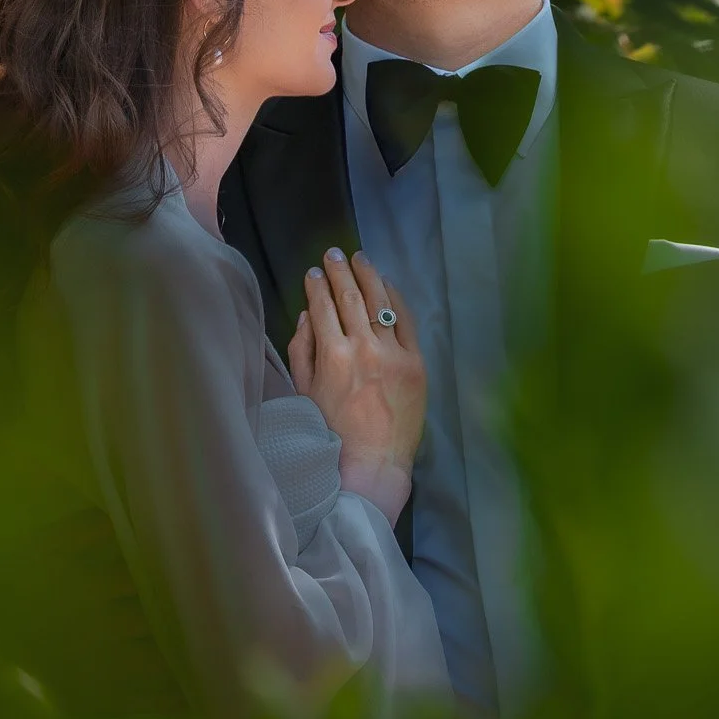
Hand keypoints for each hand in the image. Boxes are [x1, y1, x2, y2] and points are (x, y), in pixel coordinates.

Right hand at [288, 249, 424, 523]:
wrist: (373, 464)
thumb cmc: (331, 434)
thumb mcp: (304, 392)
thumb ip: (301, 350)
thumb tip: (307, 314)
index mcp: (332, 355)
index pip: (322, 306)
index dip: (316, 285)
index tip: (313, 271)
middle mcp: (364, 347)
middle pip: (350, 296)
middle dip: (339, 271)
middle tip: (333, 254)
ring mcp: (394, 353)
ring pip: (380, 302)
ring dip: (368, 276)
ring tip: (360, 258)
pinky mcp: (417, 362)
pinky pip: (406, 321)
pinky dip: (396, 299)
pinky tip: (388, 285)